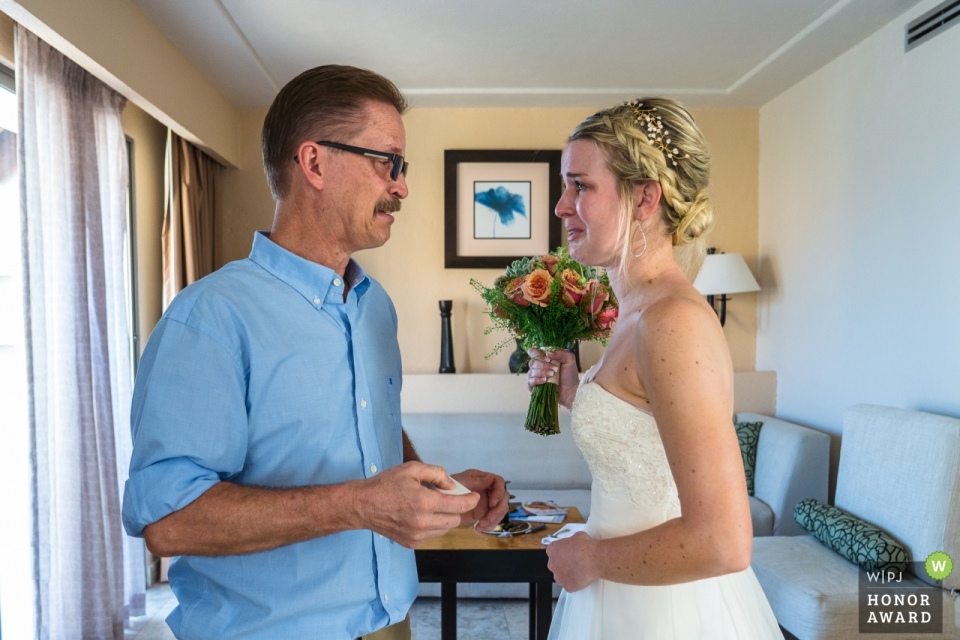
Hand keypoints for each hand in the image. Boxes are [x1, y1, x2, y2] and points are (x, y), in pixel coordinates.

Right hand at [354, 461, 479, 548]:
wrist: (363, 505)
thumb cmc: (386, 484)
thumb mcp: (412, 469)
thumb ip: (437, 474)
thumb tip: (452, 486)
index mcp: (424, 502)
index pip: (458, 505)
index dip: (470, 500)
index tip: (474, 496)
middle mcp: (422, 522)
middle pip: (454, 520)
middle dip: (456, 508)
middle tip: (449, 498)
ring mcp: (416, 535)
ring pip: (444, 529)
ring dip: (445, 518)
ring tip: (433, 506)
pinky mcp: (411, 543)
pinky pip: (431, 536)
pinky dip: (432, 526)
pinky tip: (421, 516)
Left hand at [451, 469, 508, 528]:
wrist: (439, 504)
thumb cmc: (446, 488)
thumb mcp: (459, 483)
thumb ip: (474, 481)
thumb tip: (490, 478)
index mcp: (482, 479)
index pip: (499, 482)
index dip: (499, 492)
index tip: (492, 503)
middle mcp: (487, 489)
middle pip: (503, 497)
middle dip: (498, 510)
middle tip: (487, 519)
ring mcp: (486, 501)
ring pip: (500, 510)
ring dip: (494, 520)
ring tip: (481, 525)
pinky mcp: (483, 513)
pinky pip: (492, 519)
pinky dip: (488, 526)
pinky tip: (478, 528)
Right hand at [526, 348, 579, 409]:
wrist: (570, 390)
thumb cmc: (570, 375)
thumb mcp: (569, 360)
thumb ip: (561, 353)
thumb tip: (547, 353)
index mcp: (544, 358)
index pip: (533, 352)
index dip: (538, 354)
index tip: (548, 359)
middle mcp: (538, 367)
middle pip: (532, 362)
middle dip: (544, 365)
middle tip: (554, 370)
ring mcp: (535, 377)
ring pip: (531, 371)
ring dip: (542, 373)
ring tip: (552, 375)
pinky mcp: (533, 386)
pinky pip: (530, 381)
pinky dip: (537, 380)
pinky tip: (545, 381)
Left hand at [546, 532, 599, 591]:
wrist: (592, 559)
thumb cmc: (584, 545)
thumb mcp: (578, 536)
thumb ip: (572, 541)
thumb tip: (575, 543)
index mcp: (552, 550)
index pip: (553, 552)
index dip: (562, 553)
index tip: (570, 553)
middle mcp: (551, 564)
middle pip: (555, 565)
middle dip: (564, 564)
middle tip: (575, 563)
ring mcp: (558, 577)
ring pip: (562, 577)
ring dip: (568, 575)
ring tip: (580, 571)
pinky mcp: (567, 587)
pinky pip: (570, 585)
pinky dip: (576, 583)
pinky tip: (583, 578)